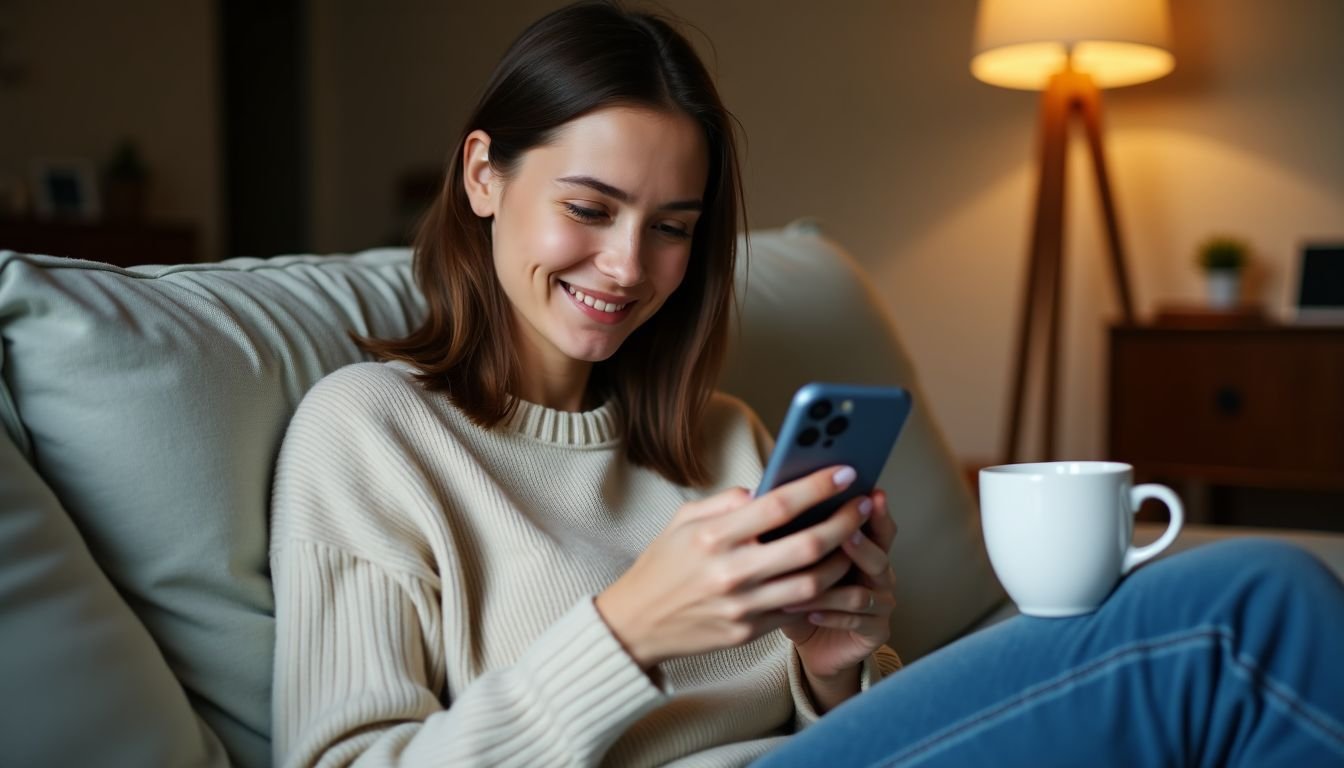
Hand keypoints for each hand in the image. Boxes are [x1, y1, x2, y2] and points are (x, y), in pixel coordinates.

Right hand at [595, 466, 869, 669]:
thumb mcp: (682, 521)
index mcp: (712, 536)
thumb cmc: (662, 565)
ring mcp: (742, 606)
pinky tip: (830, 572)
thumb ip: (726, 503)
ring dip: (842, 559)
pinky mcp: (748, 632)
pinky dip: (819, 590)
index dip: (818, 487)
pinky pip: (796, 609)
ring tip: (853, 540)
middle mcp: (730, 572)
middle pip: (808, 546)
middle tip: (862, 505)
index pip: (778, 505)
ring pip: (812, 583)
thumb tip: (767, 490)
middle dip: (845, 522)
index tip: (844, 472)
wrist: (635, 625)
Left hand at [781, 489, 896, 708]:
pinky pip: (856, 621)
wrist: (813, 642)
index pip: (878, 526)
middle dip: (862, 545)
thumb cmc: (801, 594)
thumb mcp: (794, 561)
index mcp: (865, 549)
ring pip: (862, 592)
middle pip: (880, 556)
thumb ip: (792, 534)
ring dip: (830, 588)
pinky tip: (809, 612)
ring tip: (804, 583)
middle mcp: (879, 574)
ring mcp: (881, 604)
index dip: (878, 512)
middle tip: (847, 534)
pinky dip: (831, 615)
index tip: (871, 494)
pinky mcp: (876, 631)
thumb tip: (768, 501)